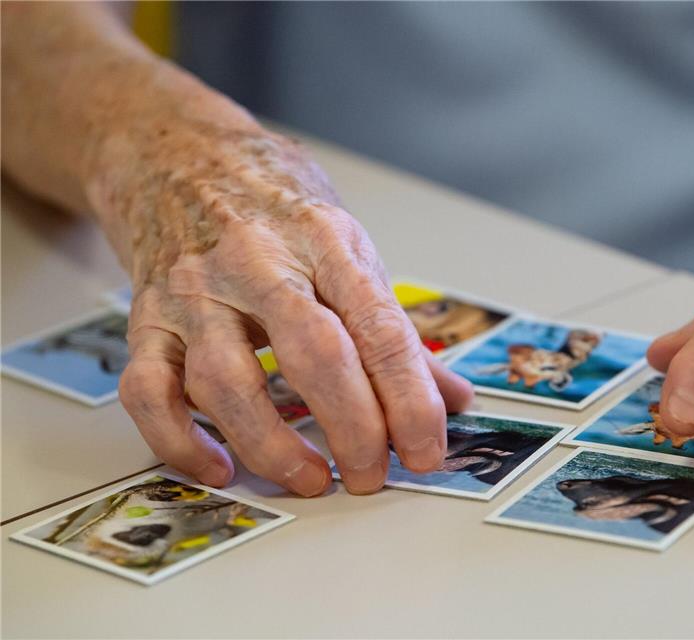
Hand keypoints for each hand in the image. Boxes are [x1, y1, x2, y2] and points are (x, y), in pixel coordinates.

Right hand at [95, 117, 472, 495]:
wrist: (175, 155)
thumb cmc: (273, 205)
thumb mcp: (346, 246)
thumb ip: (394, 327)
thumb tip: (452, 397)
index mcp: (324, 241)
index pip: (379, 329)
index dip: (410, 399)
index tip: (426, 450)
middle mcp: (257, 263)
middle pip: (314, 355)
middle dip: (353, 427)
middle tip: (373, 475)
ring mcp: (195, 292)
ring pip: (226, 382)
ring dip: (272, 445)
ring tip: (312, 479)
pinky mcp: (146, 319)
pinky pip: (149, 391)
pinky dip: (180, 441)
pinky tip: (220, 467)